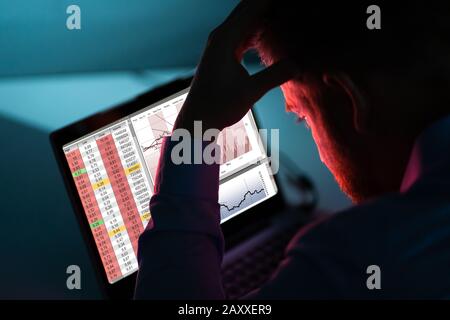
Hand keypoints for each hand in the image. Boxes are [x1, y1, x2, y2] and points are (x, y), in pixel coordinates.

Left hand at [173, 0, 295, 133]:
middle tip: (289, 9)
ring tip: (284, 17)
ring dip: (262, 16)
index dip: (270, 3)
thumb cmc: (218, 106)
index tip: (291, 5)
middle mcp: (220, 36)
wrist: (198, 120)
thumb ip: (275, 75)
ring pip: (244, 21)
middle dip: (267, 6)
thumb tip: (298, 65)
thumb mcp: (251, 92)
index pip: (252, 8)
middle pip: (247, 9)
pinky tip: (270, 33)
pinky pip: (242, 33)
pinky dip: (256, 30)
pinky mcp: (223, 53)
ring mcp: (220, 44)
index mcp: (225, 39)